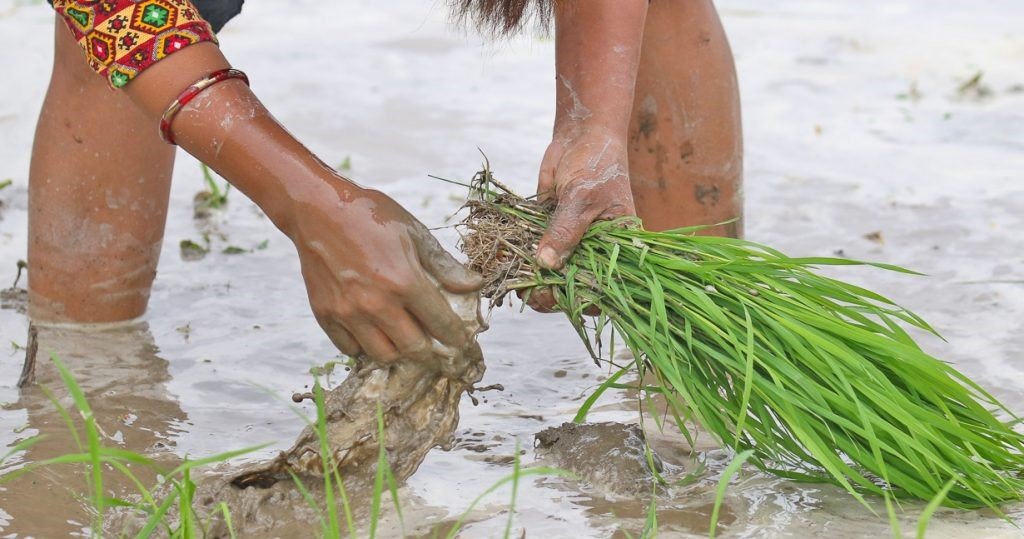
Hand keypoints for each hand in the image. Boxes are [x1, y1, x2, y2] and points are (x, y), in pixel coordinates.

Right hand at [287, 181, 482, 363]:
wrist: (317, 209)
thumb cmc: (370, 216)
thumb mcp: (413, 232)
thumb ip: (444, 264)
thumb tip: (474, 285)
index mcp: (404, 281)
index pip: (440, 324)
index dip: (457, 338)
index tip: (462, 342)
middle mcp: (376, 303)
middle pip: (414, 349)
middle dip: (432, 354)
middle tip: (439, 352)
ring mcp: (348, 312)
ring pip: (382, 356)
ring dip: (399, 354)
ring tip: (406, 343)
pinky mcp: (325, 314)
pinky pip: (349, 349)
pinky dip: (364, 348)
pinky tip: (374, 335)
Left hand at [527, 127, 635, 311]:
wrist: (582, 135)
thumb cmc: (596, 163)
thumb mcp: (582, 197)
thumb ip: (564, 230)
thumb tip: (545, 264)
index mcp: (616, 250)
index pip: (600, 289)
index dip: (578, 299)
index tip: (552, 297)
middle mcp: (594, 251)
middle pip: (570, 286)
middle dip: (547, 292)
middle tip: (524, 290)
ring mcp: (571, 242)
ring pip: (549, 272)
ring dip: (528, 277)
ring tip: (509, 275)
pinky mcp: (550, 231)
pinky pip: (533, 251)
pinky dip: (518, 256)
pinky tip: (501, 258)